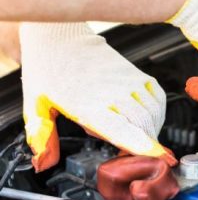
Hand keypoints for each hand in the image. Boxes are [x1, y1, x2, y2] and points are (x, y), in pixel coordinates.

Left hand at [20, 22, 175, 171]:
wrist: (60, 35)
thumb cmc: (48, 68)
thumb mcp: (35, 106)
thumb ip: (42, 137)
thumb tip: (43, 164)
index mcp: (87, 104)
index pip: (122, 129)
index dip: (142, 146)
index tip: (158, 158)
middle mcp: (113, 92)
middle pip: (143, 126)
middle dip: (145, 147)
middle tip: (130, 156)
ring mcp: (128, 81)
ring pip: (153, 113)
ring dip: (153, 130)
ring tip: (139, 139)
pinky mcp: (136, 74)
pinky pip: (158, 98)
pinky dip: (159, 113)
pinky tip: (148, 120)